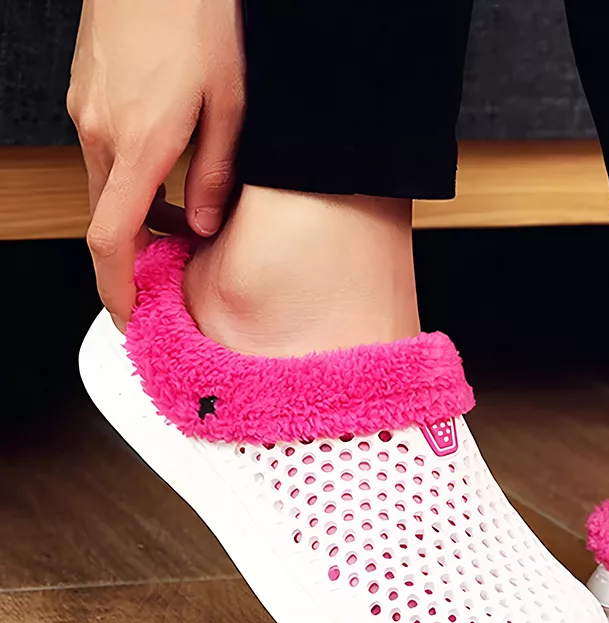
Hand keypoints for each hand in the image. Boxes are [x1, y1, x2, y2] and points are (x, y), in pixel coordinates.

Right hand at [67, 0, 243, 321]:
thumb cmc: (198, 21)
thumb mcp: (231, 105)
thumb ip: (215, 173)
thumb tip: (204, 227)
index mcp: (138, 144)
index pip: (111, 237)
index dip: (116, 286)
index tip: (129, 315)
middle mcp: (99, 131)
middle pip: (111, 216)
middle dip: (144, 248)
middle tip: (186, 260)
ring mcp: (86, 110)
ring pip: (109, 183)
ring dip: (143, 207)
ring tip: (192, 209)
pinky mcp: (86, 93)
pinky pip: (106, 150)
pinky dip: (134, 173)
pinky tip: (171, 159)